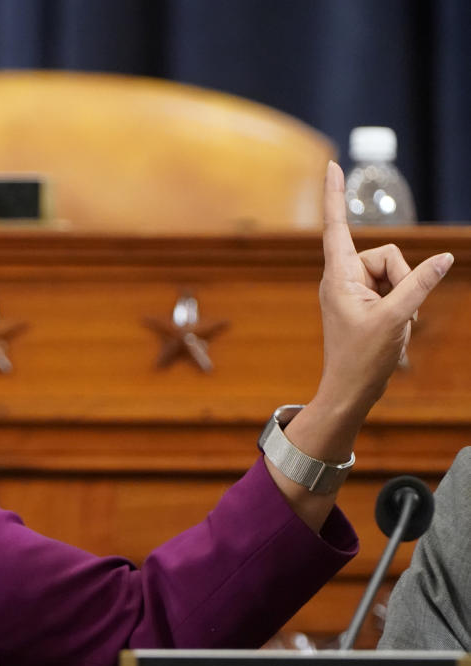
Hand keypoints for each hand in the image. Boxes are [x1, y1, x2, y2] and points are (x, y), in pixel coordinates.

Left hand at [264, 162, 451, 530]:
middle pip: (386, 254)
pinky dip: (402, 307)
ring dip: (404, 297)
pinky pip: (394, 290)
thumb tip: (444, 258)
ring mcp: (352, 291)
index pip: (335, 226)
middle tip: (394, 314)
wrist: (349, 390)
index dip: (334, 195)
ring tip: (392, 325)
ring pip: (395, 273)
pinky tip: (394, 330)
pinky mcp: (364, 303)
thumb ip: (420, 284)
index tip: (331, 164)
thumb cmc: (361, 358)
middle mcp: (341, 278)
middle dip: (402, 278)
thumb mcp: (396, 318)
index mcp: (338, 276)